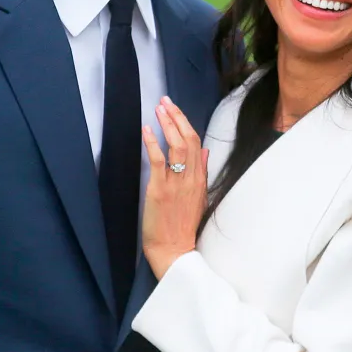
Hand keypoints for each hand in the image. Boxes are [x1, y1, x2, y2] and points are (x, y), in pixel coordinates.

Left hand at [141, 96, 208, 279]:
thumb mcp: (199, 197)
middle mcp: (191, 178)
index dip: (185, 122)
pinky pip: (159, 161)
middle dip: (176, 117)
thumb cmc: (183, 226)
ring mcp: (176, 183)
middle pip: (188, 139)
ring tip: (159, 109)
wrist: (175, 250)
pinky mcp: (160, 190)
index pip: (196, 142)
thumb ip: (201, 172)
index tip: (175, 109)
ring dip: (167, 124)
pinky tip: (147, 129)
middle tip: (166, 101)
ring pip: (177, 146)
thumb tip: (205, 151)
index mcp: (200, 179)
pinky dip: (153, 143)